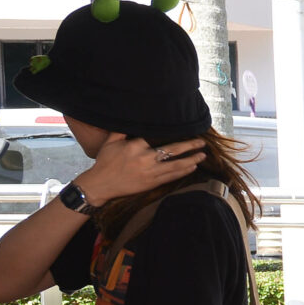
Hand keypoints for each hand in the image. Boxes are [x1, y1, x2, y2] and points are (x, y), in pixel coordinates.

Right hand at [75, 133, 205, 201]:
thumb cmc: (105, 163)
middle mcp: (145, 158)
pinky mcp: (151, 183)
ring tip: (202, 155)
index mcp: (135, 146)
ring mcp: (150, 172)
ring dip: (191, 160)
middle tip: (201, 142)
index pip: (156, 137)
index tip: (183, 129)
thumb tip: (128, 119)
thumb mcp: (110, 143)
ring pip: (175, 165)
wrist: (100, 184)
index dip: (171, 134)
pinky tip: (192, 167)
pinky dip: (183, 172)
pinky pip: (171, 176)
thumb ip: (121, 131)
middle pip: (172, 150)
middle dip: (189, 146)